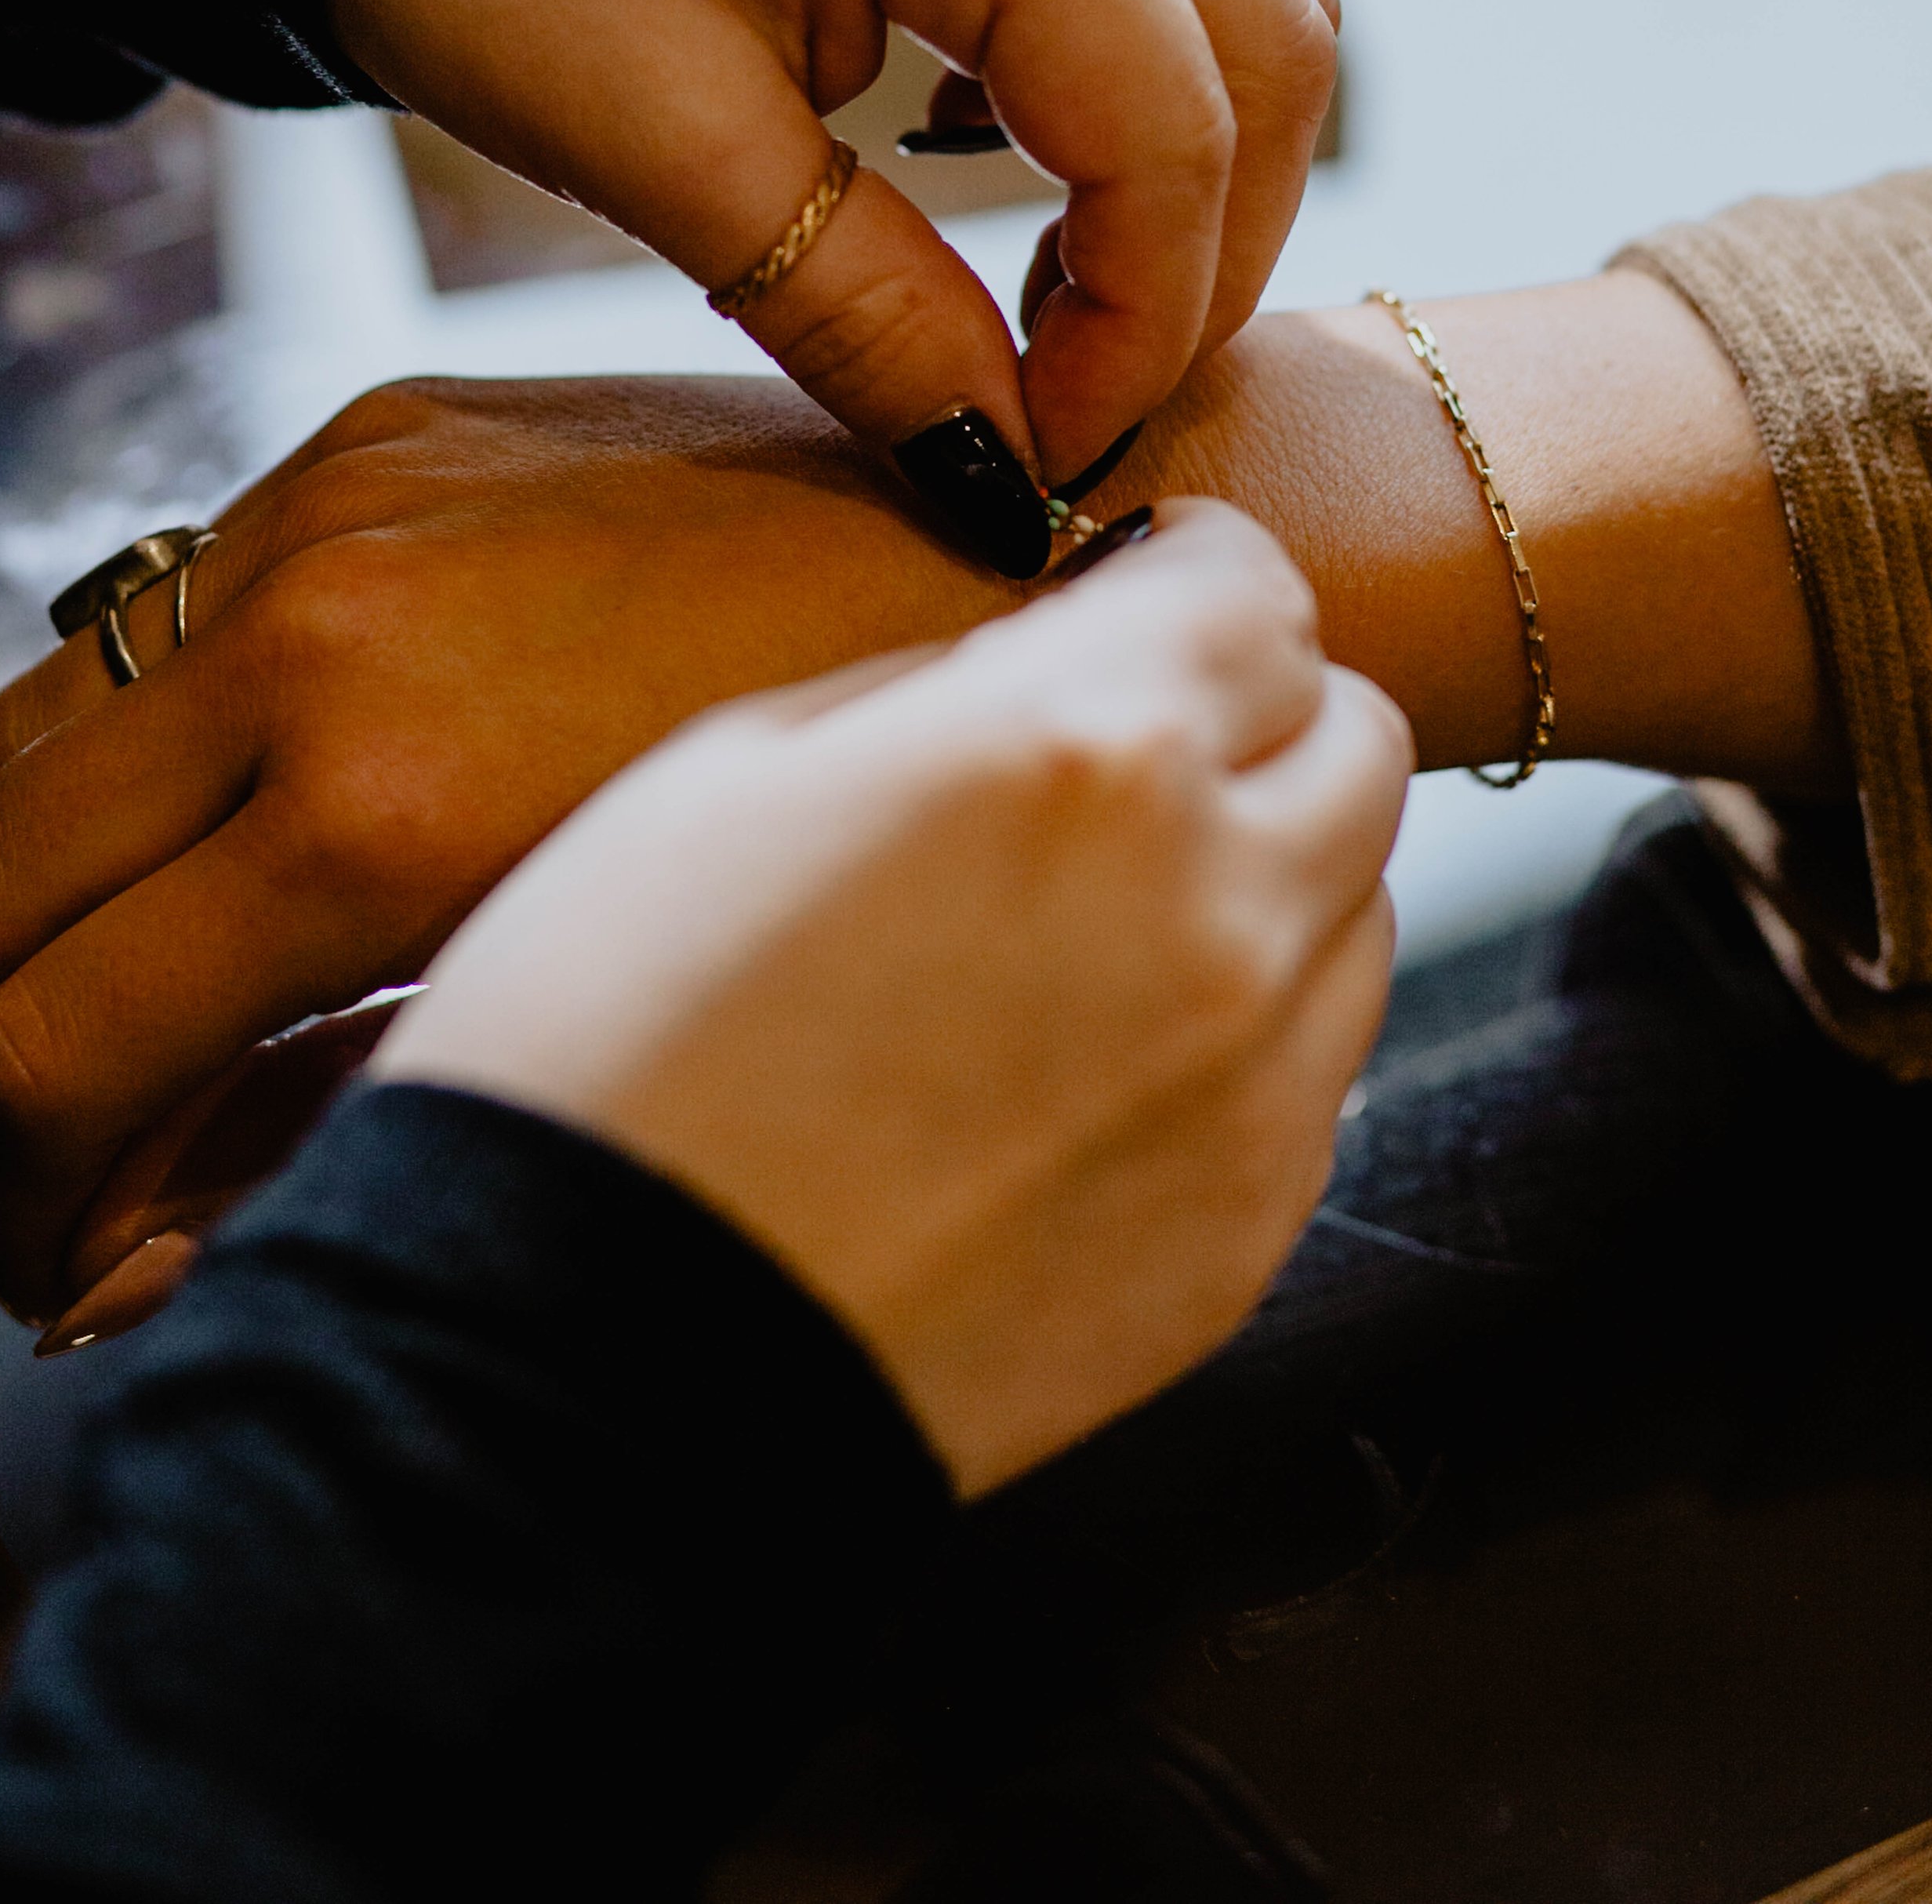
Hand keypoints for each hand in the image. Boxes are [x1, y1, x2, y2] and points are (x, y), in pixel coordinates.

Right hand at [0, 373, 1006, 1323]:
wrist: (1025, 552)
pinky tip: (221, 862)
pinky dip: (136, 768)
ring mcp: (332, 509)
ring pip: (31, 743)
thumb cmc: (873, 836)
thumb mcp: (598, 1029)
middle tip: (59, 1160)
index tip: (63, 1261)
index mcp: (375, 807)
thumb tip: (123, 1255)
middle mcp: (314, 632)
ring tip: (124, 1022)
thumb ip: (331, 1119)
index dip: (13, 1192)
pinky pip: (152, 623)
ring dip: (38, 906)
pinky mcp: (370, 436)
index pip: (36, 1041)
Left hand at [324, 0, 1336, 556]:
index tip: (1044, 458)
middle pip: (1276, 51)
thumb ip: (866, 320)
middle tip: (1079, 399)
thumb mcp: (658, 146)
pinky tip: (1022, 158)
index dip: (1139, 334)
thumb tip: (1007, 479)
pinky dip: (1146, 66)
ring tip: (1059, 304)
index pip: (1174, 135)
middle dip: (1207, 260)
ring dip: (1197, 163)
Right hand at [373, 502, 1406, 1494]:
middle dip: (1258, 714)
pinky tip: (1088, 1056)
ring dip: (1266, 872)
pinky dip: (1244, 1032)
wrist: (572, 1365)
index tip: (1156, 578)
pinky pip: (1312, 1073)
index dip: (1199, 566)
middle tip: (1138, 737)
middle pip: (1355, 738)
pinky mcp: (1245, 1239)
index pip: (1257, 590)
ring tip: (1102, 911)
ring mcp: (1254, 1091)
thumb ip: (947, 686)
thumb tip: (1050, 658)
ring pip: (1359, 908)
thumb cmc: (600, 1040)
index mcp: (1080, 750)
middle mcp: (1216, 906)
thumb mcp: (732, 765)